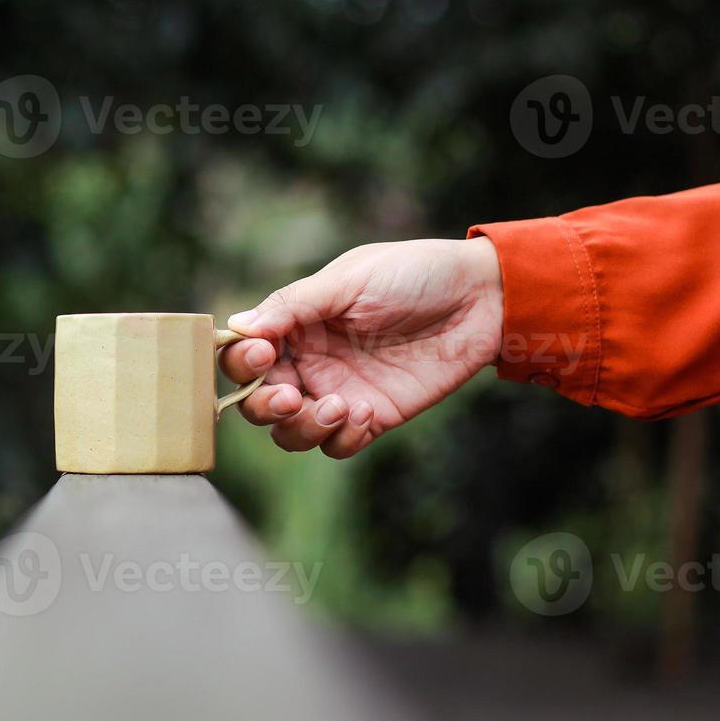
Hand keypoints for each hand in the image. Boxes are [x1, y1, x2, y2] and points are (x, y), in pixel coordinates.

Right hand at [219, 237, 503, 458]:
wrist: (480, 299)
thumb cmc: (414, 274)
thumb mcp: (350, 280)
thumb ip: (294, 305)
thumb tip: (239, 325)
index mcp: (295, 324)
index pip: (243, 353)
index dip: (240, 363)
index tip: (260, 355)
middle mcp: (308, 362)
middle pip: (258, 402)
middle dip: (263, 406)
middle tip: (288, 396)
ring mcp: (338, 392)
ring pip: (291, 433)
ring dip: (302, 428)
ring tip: (338, 408)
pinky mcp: (372, 417)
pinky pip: (337, 446)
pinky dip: (343, 437)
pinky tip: (368, 412)